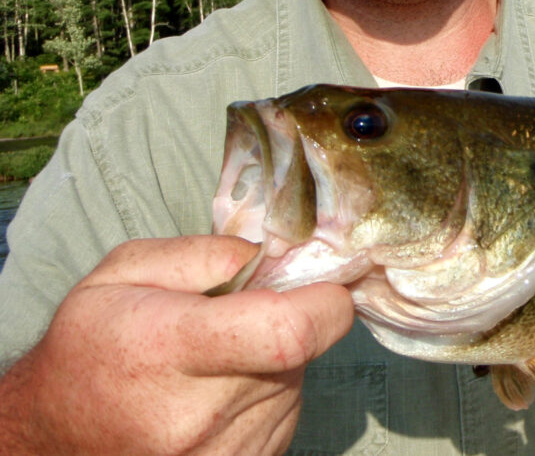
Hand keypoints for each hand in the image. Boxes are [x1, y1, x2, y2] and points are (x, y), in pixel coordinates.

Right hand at [0, 235, 353, 455]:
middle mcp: (198, 414)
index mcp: (169, 347)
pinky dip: (268, 394)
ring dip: (277, 361)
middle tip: (246, 314)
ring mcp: (220, 454)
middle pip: (296, 354)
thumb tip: (270, 254)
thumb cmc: (92, 346)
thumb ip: (204, 251)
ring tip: (220, 357)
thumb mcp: (125, 271)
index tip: (323, 285)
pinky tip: (221, 391)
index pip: (288, 332)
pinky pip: (283, 415)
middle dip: (292, 321)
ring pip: (295, 384)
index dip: (325, 303)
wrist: (57, 435)